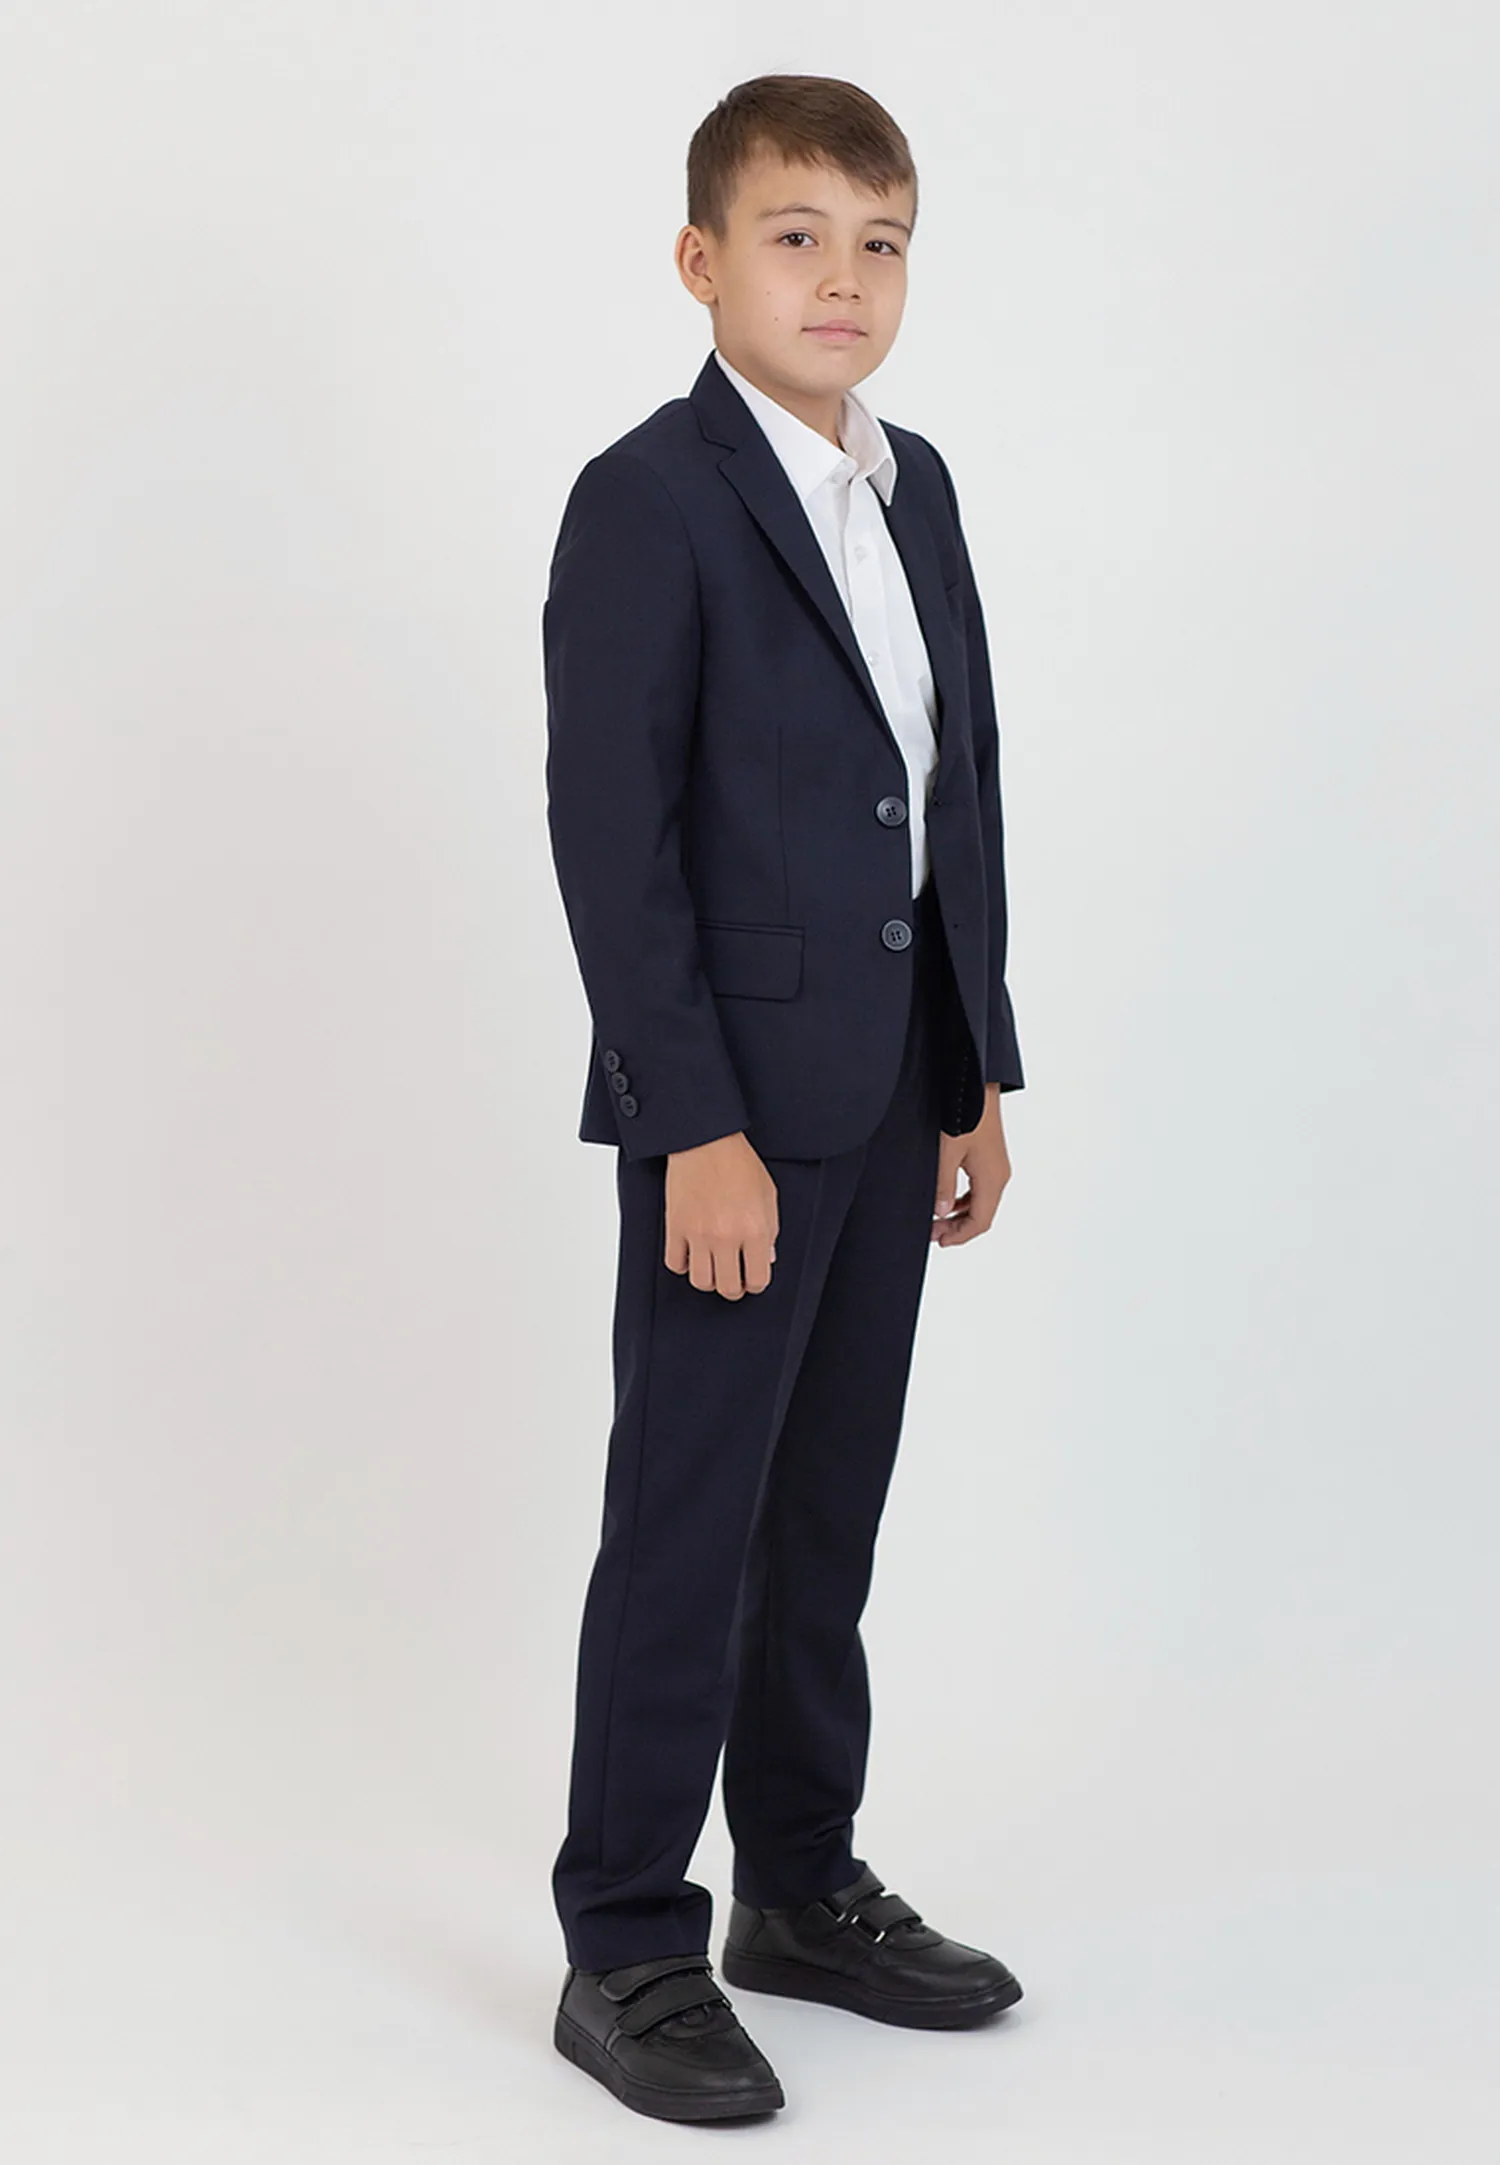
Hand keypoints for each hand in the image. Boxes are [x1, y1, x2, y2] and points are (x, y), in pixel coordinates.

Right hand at [664, 1132, 778, 1297]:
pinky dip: (684, 1264)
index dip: (756, 1283)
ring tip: (712, 1267)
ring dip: (708, 1279)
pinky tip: (692, 1254)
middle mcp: (727, 1236)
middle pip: (728, 1288)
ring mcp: (698, 1234)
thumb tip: (765, 1258)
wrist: (706, 1141)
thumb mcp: (768, 1196)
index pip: (758, 1280)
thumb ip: (769, 1231)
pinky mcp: (675, 1227)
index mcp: (755, 1229)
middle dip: (733, 1288)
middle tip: (733, 1278)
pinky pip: (675, 1263)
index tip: (752, 1278)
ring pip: (700, 1282)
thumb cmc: (738, 1163)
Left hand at [931, 1084, 1010, 1245]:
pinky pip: (980, 1187)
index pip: (980, 1221)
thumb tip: (941, 1212)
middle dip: (958, 1227)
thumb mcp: (947, 1152)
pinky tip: (947, 1196)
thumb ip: (943, 1185)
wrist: (976, 1083)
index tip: (939, 1241)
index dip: (960, 1236)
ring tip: (937, 1217)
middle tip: (932, 1231)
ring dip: (960, 1213)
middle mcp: (999, 1175)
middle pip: (982, 1214)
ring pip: (981, 1202)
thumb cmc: (965, 1112)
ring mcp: (997, 1166)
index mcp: (992, 1179)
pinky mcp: (990, 1156)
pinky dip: (964, 1198)